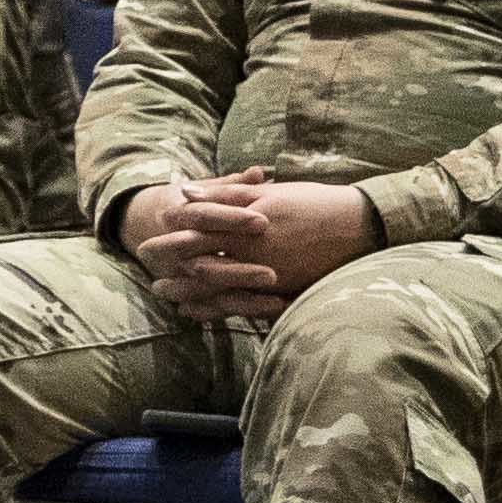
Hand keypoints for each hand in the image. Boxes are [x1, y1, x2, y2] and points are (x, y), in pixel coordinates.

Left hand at [134, 175, 370, 322]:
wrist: (358, 226)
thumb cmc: (315, 203)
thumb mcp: (272, 192)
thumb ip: (230, 193)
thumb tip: (187, 192)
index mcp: (248, 216)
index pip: (200, 221)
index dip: (174, 226)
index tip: (154, 227)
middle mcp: (251, 244)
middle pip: (199, 252)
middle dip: (169, 257)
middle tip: (143, 258)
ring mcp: (263, 269)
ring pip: (212, 281)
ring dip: (184, 286)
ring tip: (160, 289)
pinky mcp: (276, 289)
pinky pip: (236, 302)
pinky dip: (211, 306)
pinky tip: (192, 310)